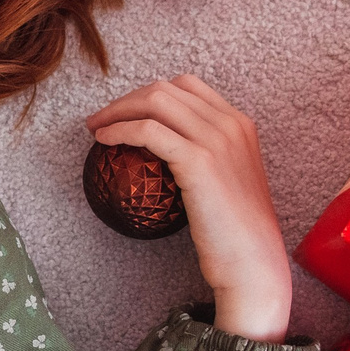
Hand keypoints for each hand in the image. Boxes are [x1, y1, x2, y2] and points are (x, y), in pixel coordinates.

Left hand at [87, 74, 291, 342]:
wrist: (253, 264)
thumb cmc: (234, 236)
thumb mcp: (226, 184)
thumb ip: (206, 159)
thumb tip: (166, 154)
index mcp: (240, 124)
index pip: (187, 86)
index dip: (148, 94)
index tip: (125, 112)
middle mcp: (232, 123)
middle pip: (166, 89)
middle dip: (126, 99)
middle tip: (100, 120)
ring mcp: (218, 139)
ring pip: (155, 101)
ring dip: (117, 110)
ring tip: (96, 128)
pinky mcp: (199, 161)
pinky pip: (148, 131)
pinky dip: (120, 130)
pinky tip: (103, 141)